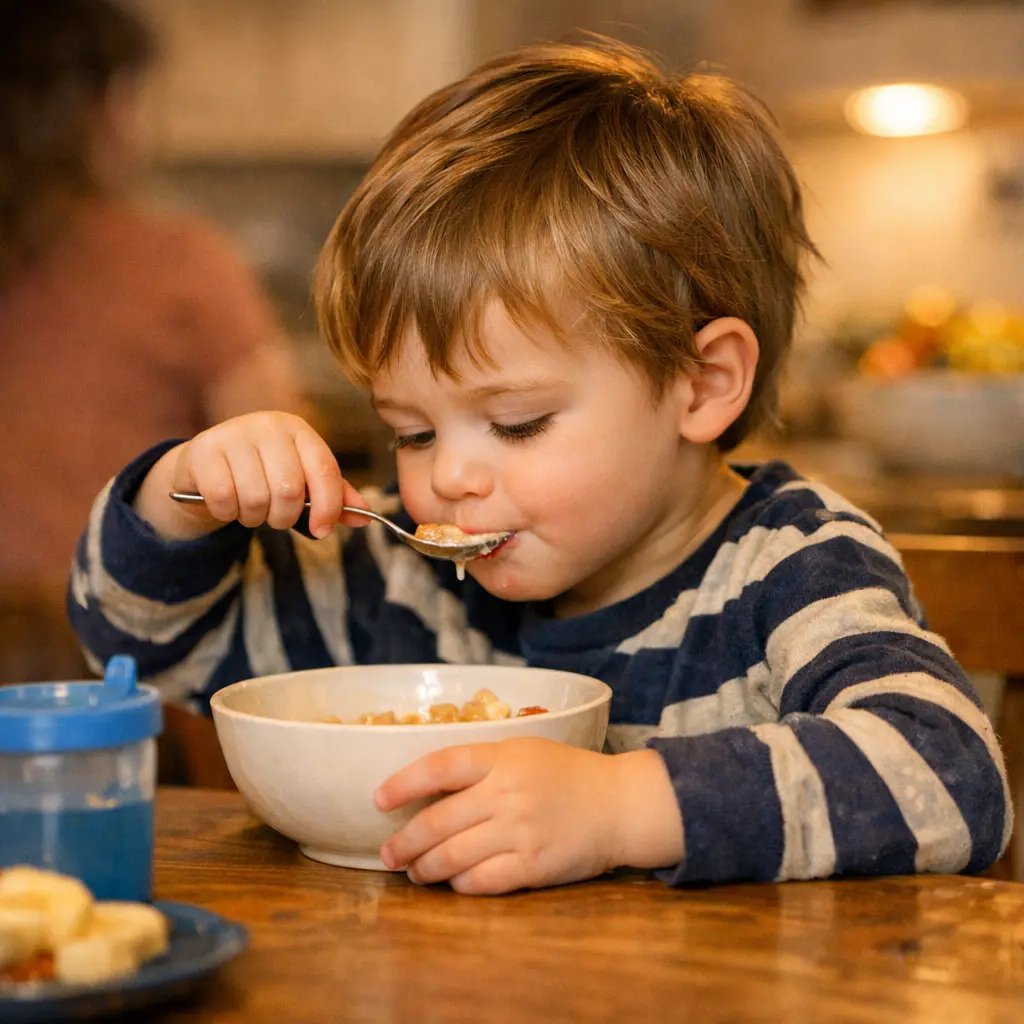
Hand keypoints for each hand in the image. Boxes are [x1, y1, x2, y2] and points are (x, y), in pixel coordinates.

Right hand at [134, 411, 368, 540]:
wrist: (205, 465)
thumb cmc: (262, 474)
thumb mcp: (301, 479)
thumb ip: (333, 496)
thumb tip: (364, 517)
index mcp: (299, 430)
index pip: (325, 470)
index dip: (328, 507)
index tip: (322, 530)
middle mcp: (268, 426)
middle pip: (290, 489)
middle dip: (284, 517)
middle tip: (275, 518)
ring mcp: (233, 435)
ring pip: (256, 497)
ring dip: (254, 518)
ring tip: (249, 509)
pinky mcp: (203, 451)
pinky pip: (224, 499)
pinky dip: (227, 513)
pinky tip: (226, 504)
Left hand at [374, 739, 682, 894]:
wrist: (619, 804)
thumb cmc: (568, 774)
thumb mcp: (524, 751)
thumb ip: (481, 764)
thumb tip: (429, 787)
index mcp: (501, 757)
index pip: (439, 766)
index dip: (402, 783)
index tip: (379, 800)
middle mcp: (506, 793)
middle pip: (436, 821)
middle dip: (404, 842)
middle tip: (388, 854)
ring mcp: (518, 831)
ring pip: (451, 856)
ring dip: (424, 868)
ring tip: (414, 872)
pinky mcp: (532, 865)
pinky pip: (480, 881)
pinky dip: (459, 885)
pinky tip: (452, 883)